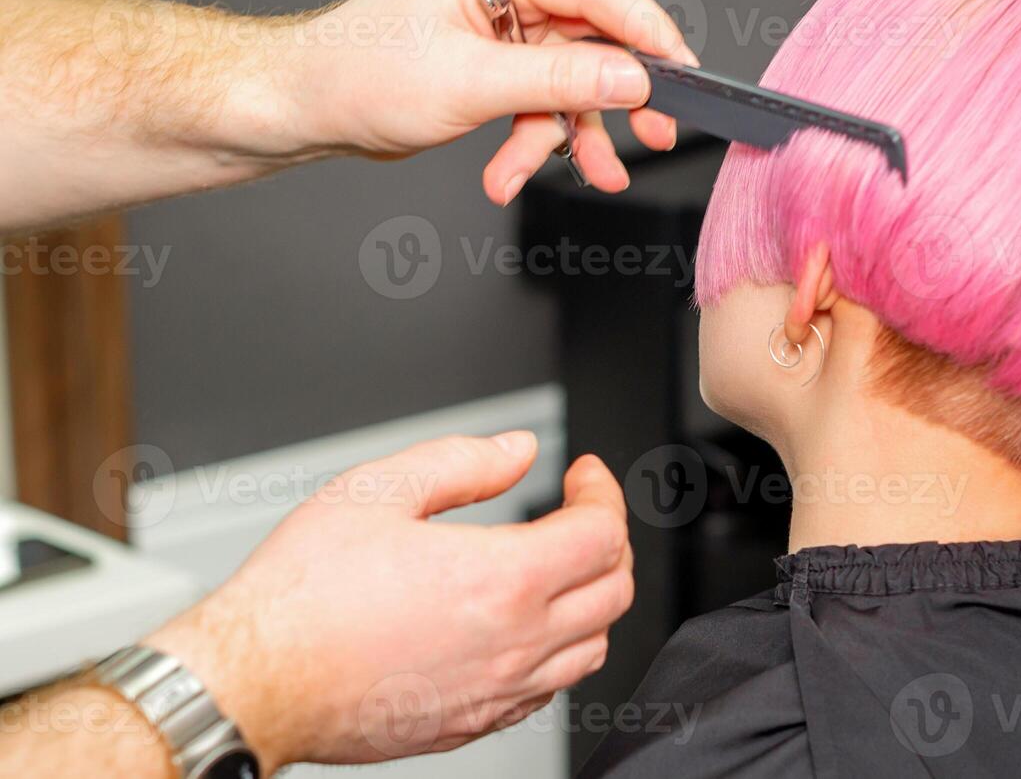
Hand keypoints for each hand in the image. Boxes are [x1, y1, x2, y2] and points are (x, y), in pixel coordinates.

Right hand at [145, 432, 633, 774]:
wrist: (252, 682)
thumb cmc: (300, 596)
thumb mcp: (377, 491)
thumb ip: (463, 461)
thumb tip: (516, 449)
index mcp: (499, 581)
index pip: (602, 534)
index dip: (602, 493)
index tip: (584, 476)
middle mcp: (512, 644)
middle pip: (615, 591)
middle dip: (609, 540)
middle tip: (579, 513)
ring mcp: (496, 693)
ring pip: (593, 648)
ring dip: (593, 600)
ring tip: (561, 566)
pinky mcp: (473, 724)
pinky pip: (549, 690)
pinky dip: (558, 651)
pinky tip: (523, 625)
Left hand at [286, 0, 697, 203]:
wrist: (301, 110)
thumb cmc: (357, 75)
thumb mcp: (471, 83)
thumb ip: (559, 82)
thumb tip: (630, 78)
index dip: (645, 31)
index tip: (680, 71)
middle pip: (591, 39)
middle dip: (614, 97)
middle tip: (653, 133)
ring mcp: (498, 30)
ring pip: (567, 83)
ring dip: (570, 135)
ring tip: (589, 173)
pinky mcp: (491, 68)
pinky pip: (537, 104)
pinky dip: (532, 143)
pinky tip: (509, 176)